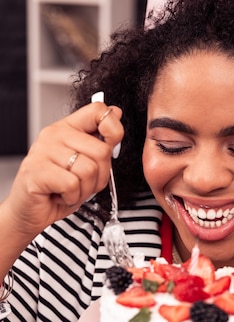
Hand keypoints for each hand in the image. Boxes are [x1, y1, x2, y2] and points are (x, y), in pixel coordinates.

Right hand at [0, 101, 122, 262]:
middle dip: (100, 175)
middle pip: (102, 150)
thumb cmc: (57, 188)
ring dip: (85, 189)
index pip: (98, 111)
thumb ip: (99, 139)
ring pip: (89, 169)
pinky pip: (73, 184)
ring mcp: (43, 151)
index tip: (111, 145)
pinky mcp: (37, 172)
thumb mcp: (84, 161)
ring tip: (70, 189)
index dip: (114, 129)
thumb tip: (117, 112)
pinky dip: (72, 197)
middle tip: (83, 182)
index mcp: (67, 128)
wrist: (28, 211)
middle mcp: (54, 135)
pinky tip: (60, 195)